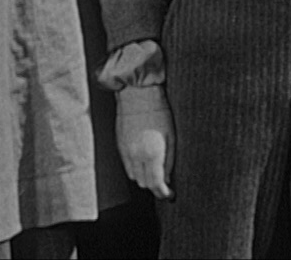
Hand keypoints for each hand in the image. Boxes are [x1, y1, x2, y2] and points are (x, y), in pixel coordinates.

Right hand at [115, 84, 174, 199]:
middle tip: (165, 182)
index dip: (163, 193)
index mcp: (152, 154)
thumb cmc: (159, 112)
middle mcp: (136, 156)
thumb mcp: (172, 136)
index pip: (156, 184)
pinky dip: (136, 168)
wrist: (138, 96)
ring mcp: (126, 152)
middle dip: (154, 185)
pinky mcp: (119, 146)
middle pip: (144, 184)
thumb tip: (168, 179)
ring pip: (134, 177)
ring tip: (155, 170)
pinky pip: (127, 166)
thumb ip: (169, 161)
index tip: (170, 195)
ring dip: (144, 177)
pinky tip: (144, 160)